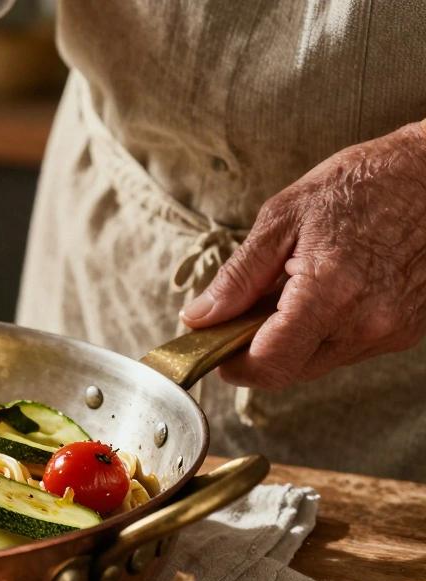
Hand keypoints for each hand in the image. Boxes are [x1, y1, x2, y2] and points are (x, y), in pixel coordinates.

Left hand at [181, 120, 425, 390]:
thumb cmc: (360, 185)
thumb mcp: (282, 219)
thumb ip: (238, 277)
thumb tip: (199, 318)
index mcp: (331, 292)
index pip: (270, 366)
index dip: (234, 365)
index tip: (217, 347)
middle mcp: (368, 323)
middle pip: (293, 371)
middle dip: (261, 350)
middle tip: (249, 310)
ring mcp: (394, 331)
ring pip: (321, 362)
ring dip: (296, 340)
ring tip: (294, 289)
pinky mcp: (409, 331)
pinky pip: (352, 348)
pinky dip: (328, 331)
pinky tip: (331, 291)